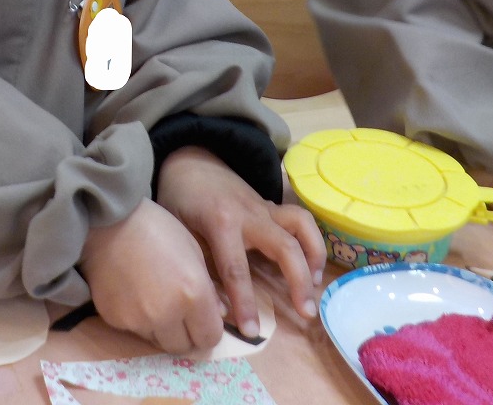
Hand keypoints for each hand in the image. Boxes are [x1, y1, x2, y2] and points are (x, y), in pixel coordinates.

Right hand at [79, 198, 224, 352]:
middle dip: (186, 333)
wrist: (108, 220)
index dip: (208, 328)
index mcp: (193, 295)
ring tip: (154, 299)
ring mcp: (138, 320)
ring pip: (158, 340)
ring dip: (162, 328)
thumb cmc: (157, 227)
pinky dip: (138, 319)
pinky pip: (134, 330)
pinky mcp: (114, 319)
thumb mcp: (194, 251)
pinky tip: (133, 293)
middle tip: (180, 312)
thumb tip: (218, 315)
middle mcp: (166, 314)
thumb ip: (209, 289)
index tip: (203, 318)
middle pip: (184, 346)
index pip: (210, 337)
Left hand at [156, 146, 323, 336]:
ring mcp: (264, 207)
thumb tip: (217, 310)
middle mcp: (248, 214)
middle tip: (307, 313)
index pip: (236, 270)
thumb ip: (197, 267)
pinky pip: (299, 220)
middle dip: (297, 281)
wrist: (188, 161)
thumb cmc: (178, 200)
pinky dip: (311, 240)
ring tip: (314, 284)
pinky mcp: (271, 206)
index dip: (245, 303)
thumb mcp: (178, 233)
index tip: (253, 332)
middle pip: (283, 247)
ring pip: (301, 226)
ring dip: (314, 255)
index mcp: (220, 223)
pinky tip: (310, 263)